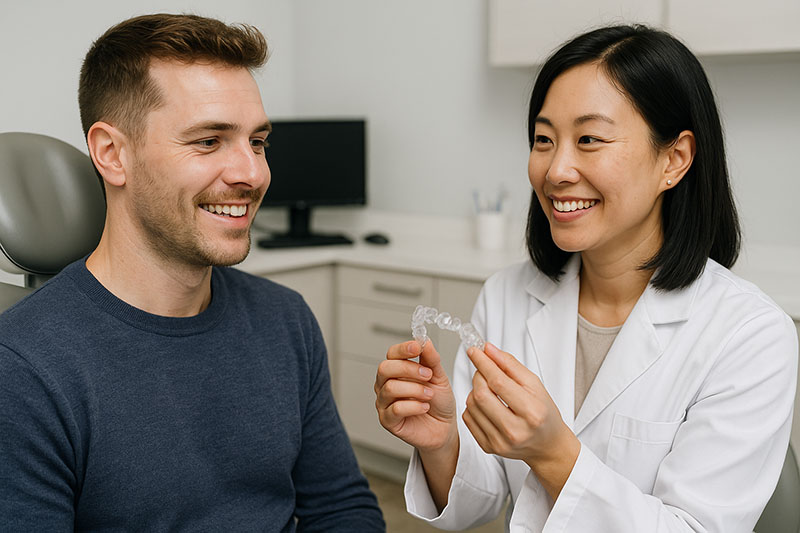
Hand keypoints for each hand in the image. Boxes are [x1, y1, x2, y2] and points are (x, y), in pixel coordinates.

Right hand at [374, 340, 457, 452]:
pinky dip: (414, 406)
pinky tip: (424, 407)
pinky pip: (395, 409)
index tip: (417, 347)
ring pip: (390, 388)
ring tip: (429, 395)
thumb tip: (425, 341)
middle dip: (408, 369)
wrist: (444, 428)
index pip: (391, 354)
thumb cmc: (439, 403)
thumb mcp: (439, 377)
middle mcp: (386, 385)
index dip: (403, 349)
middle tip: (428, 375)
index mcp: (397, 371)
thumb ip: (431, 359)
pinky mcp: (388, 421)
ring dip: (414, 389)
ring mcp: (384, 403)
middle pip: (385, 368)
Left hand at [463, 342, 579, 499]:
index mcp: (531, 412)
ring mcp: (500, 442)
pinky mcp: (488, 447)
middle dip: (478, 376)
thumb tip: (488, 350)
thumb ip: (511, 365)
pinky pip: (468, 418)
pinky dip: (473, 405)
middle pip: (481, 395)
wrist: (547, 445)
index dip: (483, 363)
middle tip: (485, 371)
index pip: (498, 382)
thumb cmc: (543, 413)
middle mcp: (515, 430)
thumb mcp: (535, 385)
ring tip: (489, 389)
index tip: (474, 351)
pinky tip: (486, 404)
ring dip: (475, 390)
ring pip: (472, 405)